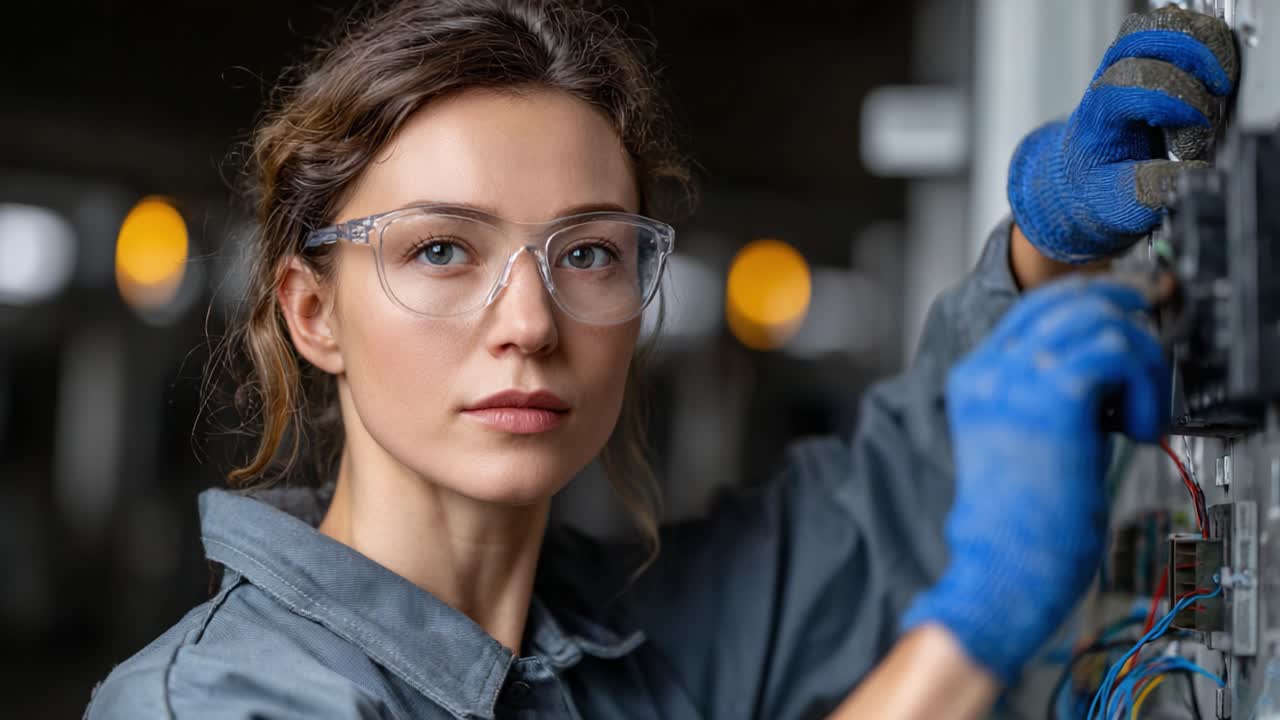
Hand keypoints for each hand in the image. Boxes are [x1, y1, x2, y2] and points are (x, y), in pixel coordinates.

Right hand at [900, 278, 1169, 684]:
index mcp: (974, 378)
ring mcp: (1018, 378)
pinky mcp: (1056, 396)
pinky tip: (1138, 426)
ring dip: (1141, 361)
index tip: (1130, 309)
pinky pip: (1119, 352)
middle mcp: (990, 370)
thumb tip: (1105, 362)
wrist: (1005, 564)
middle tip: (1155, 337)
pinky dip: (1144, 384)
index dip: (1090, 299)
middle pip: (1068, 299)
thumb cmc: (1018, 521)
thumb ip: (1046, 393)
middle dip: (1125, 308)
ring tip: (1141, 411)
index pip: (1034, 307)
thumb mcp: (1024, 438)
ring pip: (1101, 320)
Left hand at [1008, 6, 1236, 262]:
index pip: (1129, 84)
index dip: (1172, 102)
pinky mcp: (1150, 56)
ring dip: (1200, 53)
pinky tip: (1212, 77)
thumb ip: (1148, 191)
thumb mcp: (1117, 205)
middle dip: (1189, 75)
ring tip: (1216, 87)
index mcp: (1095, 119)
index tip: (1190, 141)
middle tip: (1207, 110)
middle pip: (1145, 44)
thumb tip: (1186, 174)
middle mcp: (1106, 82)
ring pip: (1162, 27)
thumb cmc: (1099, 187)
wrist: (1081, 177)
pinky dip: (1204, 45)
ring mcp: (1126, 64)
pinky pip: (1178, 29)